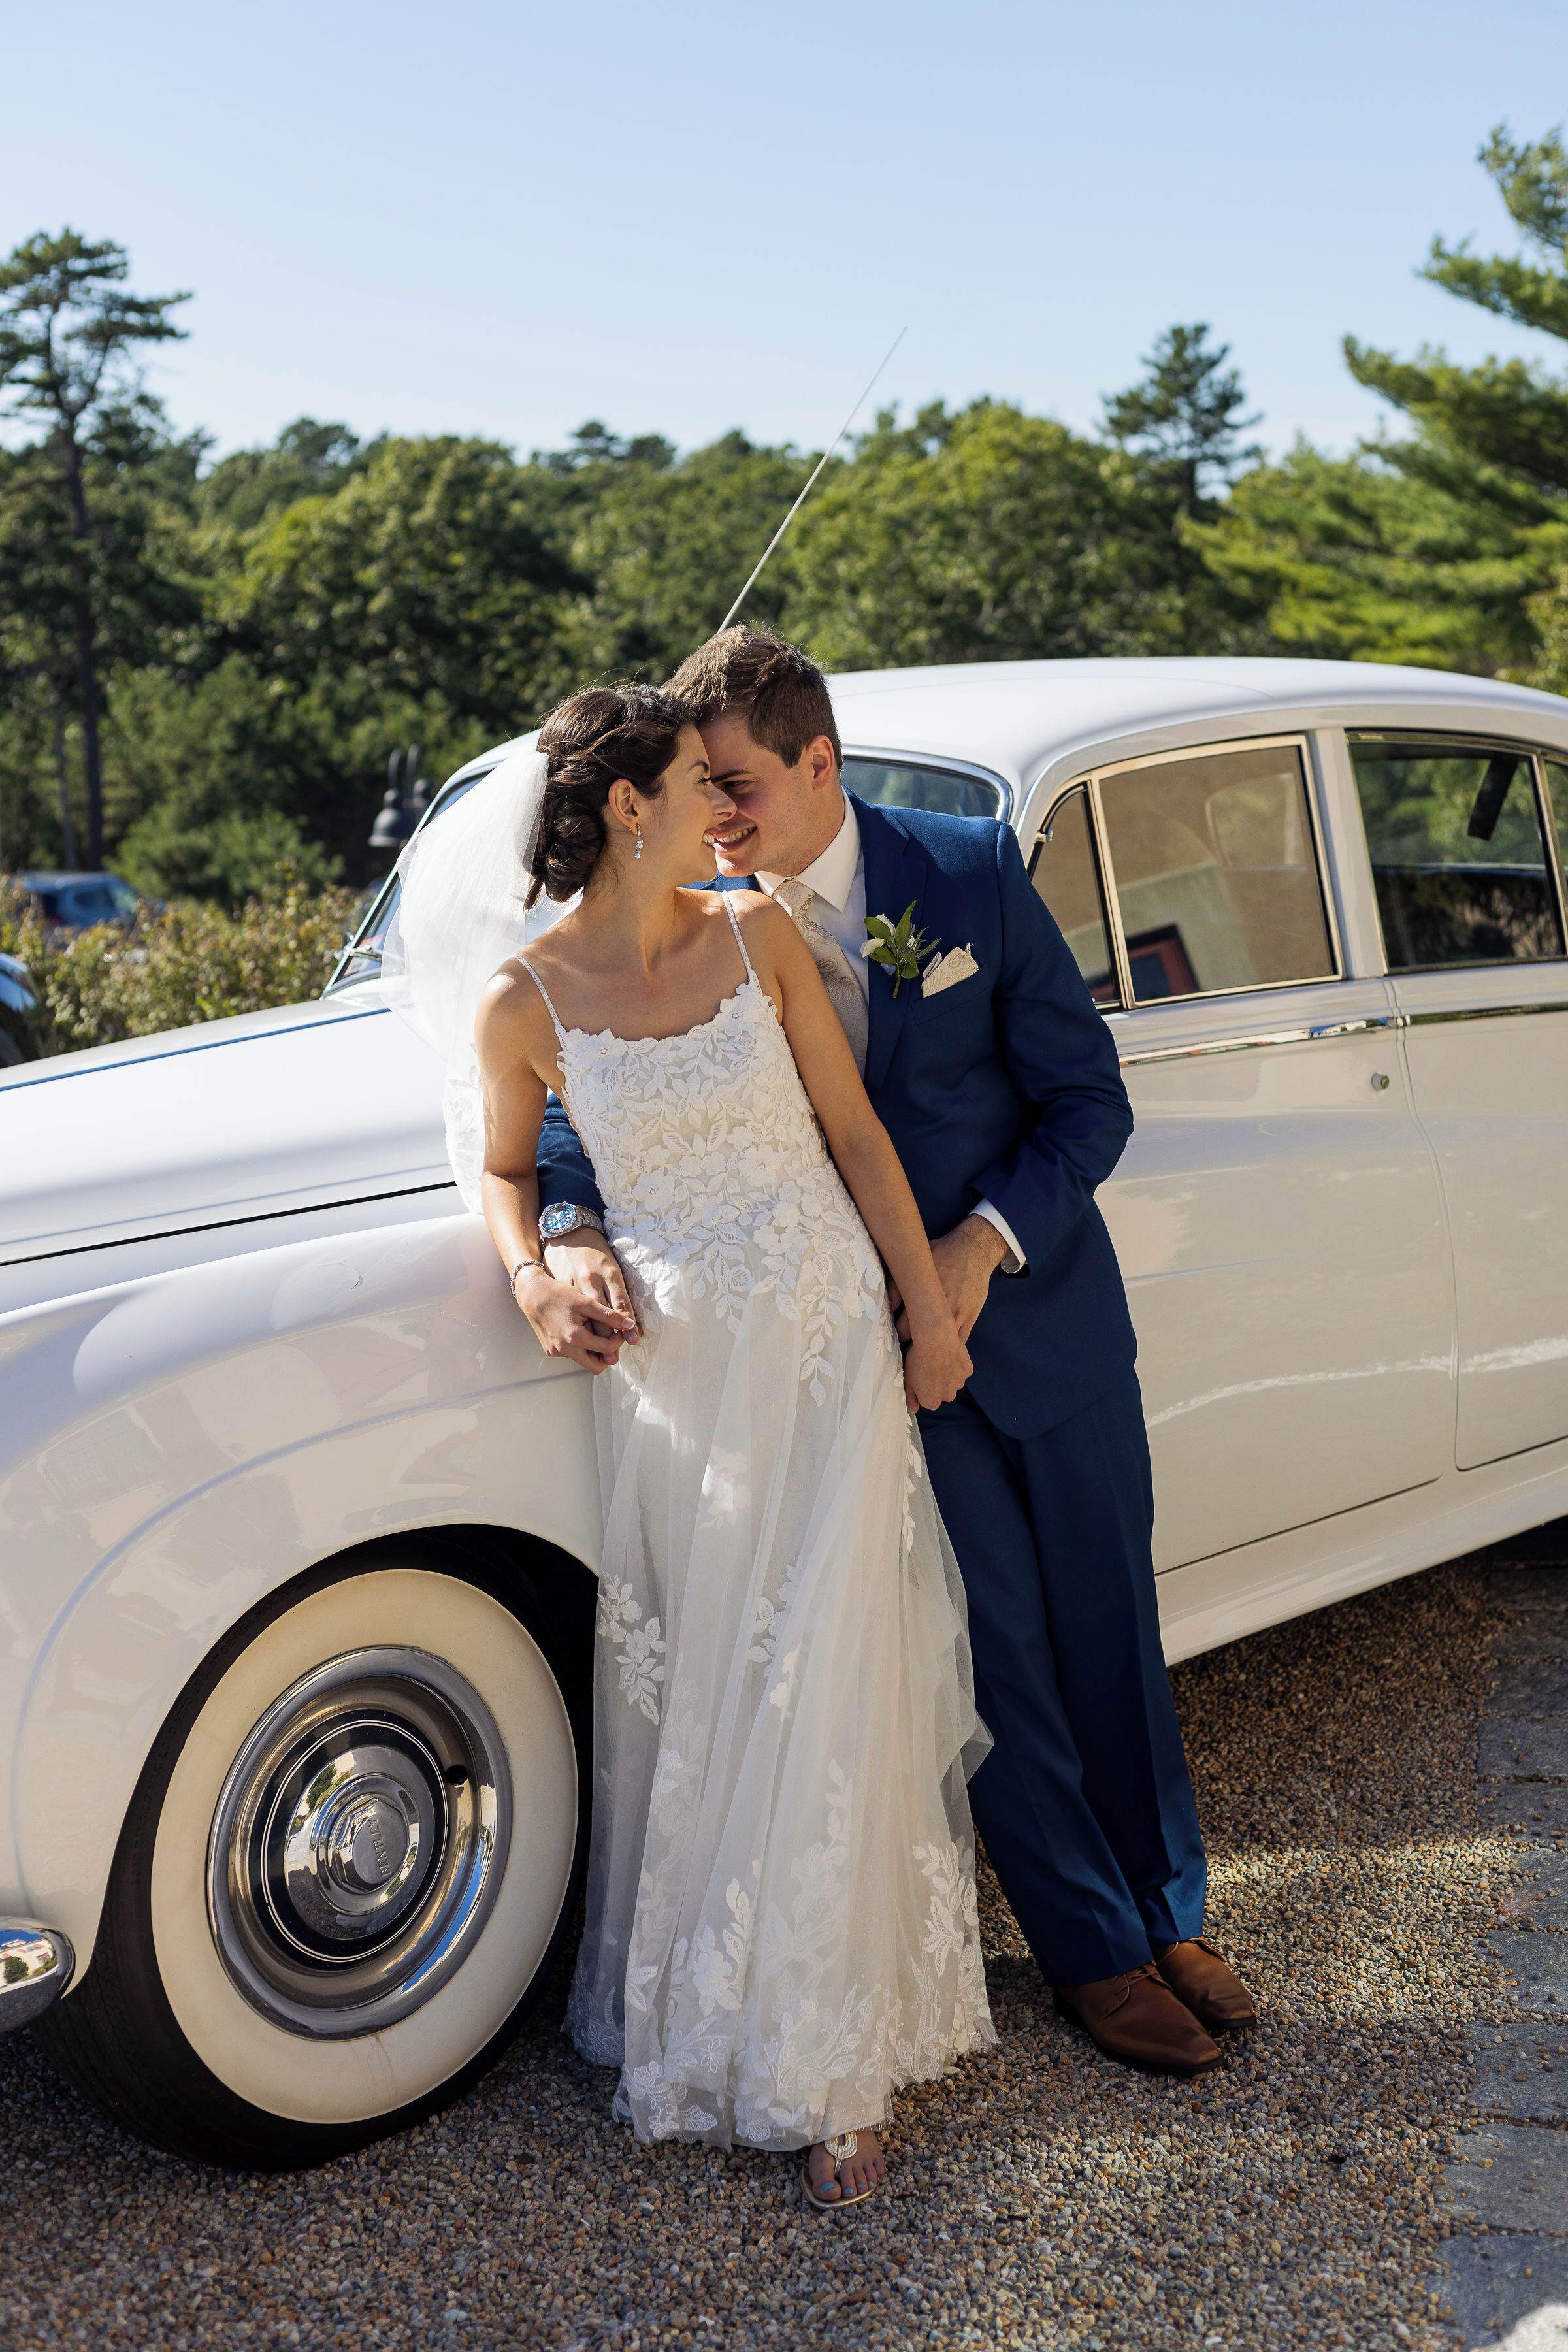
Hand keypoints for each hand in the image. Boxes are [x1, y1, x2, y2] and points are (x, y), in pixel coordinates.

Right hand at [512, 1231, 638, 1373]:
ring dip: (594, 1350)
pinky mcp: (550, 1350)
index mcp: (575, 1338)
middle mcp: (564, 1350)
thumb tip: (630, 1325)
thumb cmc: (558, 1294)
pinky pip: (572, 1354)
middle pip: (596, 1366)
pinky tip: (581, 1329)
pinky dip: (581, 1346)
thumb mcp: (587, 1302)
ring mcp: (556, 1352)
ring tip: (596, 1330)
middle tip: (612, 1338)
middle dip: (608, 1354)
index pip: (608, 1350)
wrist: (532, 1294)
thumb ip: (609, 1316)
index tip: (621, 1329)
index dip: (619, 1340)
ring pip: (584, 1360)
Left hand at [891, 1214, 1007, 1345]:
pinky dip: (951, 1347)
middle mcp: (940, 1311)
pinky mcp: (970, 1319)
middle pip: (921, 1341)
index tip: (896, 1334)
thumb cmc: (942, 1254)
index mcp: (924, 1299)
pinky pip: (960, 1342)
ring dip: (933, 1347)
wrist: (974, 1251)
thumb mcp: (918, 1264)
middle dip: (913, 1343)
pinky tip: (945, 1346)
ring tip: (926, 1347)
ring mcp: (957, 1317)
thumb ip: (899, 1286)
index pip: (904, 1330)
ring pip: (942, 1344)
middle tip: (910, 1341)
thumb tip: (889, 1307)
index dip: (898, 1333)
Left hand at [902, 1311, 973, 1412]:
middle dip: (938, 1384)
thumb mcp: (908, 1381)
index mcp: (932, 1402)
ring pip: (953, 1382)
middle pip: (943, 1393)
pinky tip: (948, 1355)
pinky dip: (957, 1364)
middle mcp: (948, 1396)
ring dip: (949, 1375)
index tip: (920, 1378)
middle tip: (929, 1368)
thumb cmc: (919, 1359)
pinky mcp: (967, 1370)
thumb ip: (911, 1398)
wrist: (935, 1341)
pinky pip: (962, 1370)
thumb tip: (913, 1408)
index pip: (928, 1400)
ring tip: (939, 1360)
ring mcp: (959, 1383)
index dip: (923, 1389)